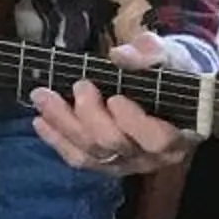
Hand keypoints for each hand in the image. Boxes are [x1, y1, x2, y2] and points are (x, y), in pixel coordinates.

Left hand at [31, 34, 192, 175]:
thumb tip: (120, 55)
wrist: (164, 86)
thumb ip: (151, 54)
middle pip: (114, 145)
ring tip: (43, 97)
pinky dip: (55, 139)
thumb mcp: (169, 56)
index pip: (156, 139)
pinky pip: (76, 158)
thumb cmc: (170, 71)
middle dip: (90, 115)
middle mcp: (152, 157)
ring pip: (90, 153)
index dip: (133, 122)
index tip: (114, 98)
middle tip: (79, 85)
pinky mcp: (103, 164)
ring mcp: (125, 163)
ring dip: (63, 125)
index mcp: (179, 134)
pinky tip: (39, 121)